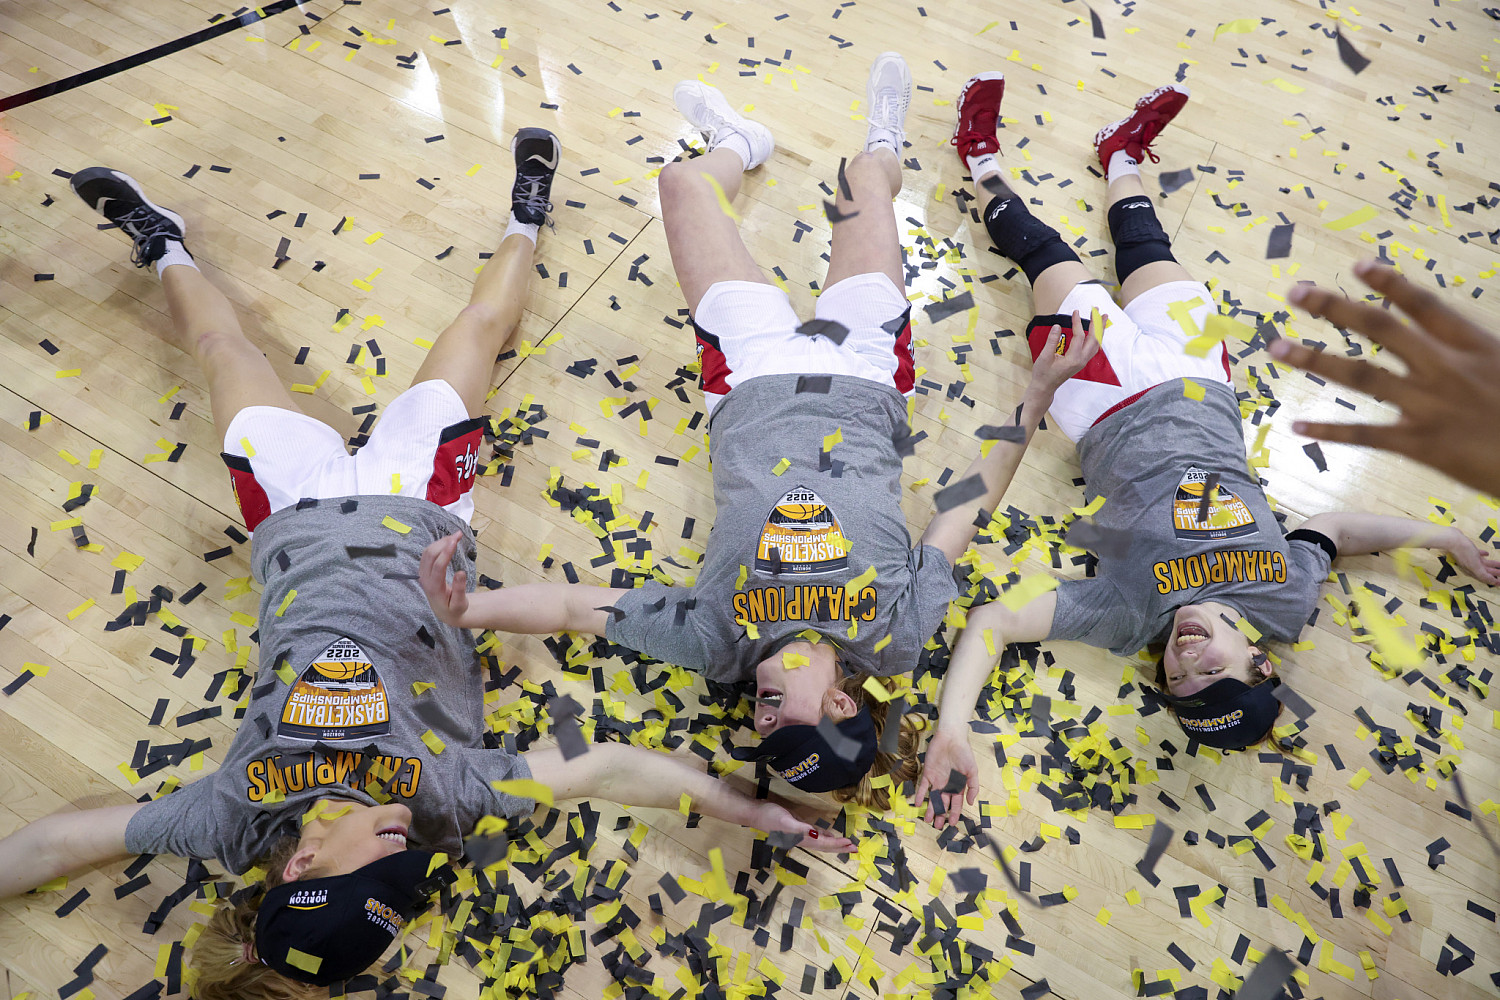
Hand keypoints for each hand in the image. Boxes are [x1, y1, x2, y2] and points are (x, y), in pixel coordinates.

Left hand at [419, 532, 471, 626]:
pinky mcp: (423, 569)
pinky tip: (448, 541)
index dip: (446, 552)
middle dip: (444, 542)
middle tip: (459, 534)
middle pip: (430, 555)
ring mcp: (422, 573)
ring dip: (441, 542)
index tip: (455, 541)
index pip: (438, 566)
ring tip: (456, 536)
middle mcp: (425, 579)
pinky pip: (427, 553)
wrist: (444, 611)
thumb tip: (461, 572)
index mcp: (434, 587)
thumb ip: (460, 589)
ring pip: (428, 552)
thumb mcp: (460, 604)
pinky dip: (437, 545)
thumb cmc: (454, 608)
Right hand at [758, 803, 855, 853]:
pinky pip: (815, 834)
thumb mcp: (785, 821)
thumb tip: (817, 835)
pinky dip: (824, 836)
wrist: (755, 813)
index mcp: (801, 839)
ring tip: (847, 844)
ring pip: (821, 841)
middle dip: (840, 847)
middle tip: (855, 848)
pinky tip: (829, 835)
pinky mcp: (797, 827)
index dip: (837, 844)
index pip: (823, 844)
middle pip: (825, 846)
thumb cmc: (769, 816)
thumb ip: (801, 830)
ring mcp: (800, 834)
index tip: (850, 843)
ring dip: (834, 843)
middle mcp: (802, 839)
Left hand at [913, 726, 977, 829]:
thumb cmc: (964, 753)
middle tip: (938, 826)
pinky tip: (918, 803)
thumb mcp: (973, 771)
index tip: (952, 824)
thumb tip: (970, 803)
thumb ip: (973, 787)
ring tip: (928, 820)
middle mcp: (947, 785)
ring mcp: (937, 780)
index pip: (956, 804)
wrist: (952, 738)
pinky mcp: (928, 773)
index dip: (954, 813)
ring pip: (932, 798)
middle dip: (941, 815)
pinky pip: (923, 786)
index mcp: (958, 786)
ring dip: (930, 809)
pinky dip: (920, 795)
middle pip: (943, 803)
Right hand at [1027, 309, 1100, 394]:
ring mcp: (1083, 362)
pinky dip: (1097, 337)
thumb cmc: (1043, 373)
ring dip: (1100, 330)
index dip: (1077, 323)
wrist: (1045, 387)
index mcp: (1073, 359)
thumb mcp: (1044, 357)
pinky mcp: (1081, 362)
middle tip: (1097, 310)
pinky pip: (1093, 348)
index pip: (1079, 337)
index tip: (1075, 311)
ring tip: (1103, 317)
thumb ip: (1051, 341)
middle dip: (1096, 323)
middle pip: (1094, 339)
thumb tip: (1057, 326)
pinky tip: (1096, 331)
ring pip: (1096, 344)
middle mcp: (1081, 361)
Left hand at [1272, 259, 1499, 496]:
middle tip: (1295, 292)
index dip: (1389, 283)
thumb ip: (1475, 350)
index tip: (1358, 265)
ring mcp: (1430, 406)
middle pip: (1381, 329)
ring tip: (1275, 348)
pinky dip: (1330, 430)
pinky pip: (1365, 435)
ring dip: (1314, 359)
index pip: (1424, 305)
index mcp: (1475, 346)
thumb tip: (1445, 332)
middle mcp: (1446, 369)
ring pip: (1361, 376)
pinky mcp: (1420, 445)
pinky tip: (1297, 425)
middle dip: (1335, 307)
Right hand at [1445, 533, 1499, 585]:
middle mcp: (1471, 566)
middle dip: (1495, 573)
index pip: (1484, 578)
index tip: (1499, 583)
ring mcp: (1470, 558)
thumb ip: (1482, 574)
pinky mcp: (1469, 551)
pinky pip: (1478, 555)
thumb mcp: (1474, 565)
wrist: (1452, 540)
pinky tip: (1486, 554)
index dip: (1493, 581)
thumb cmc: (1462, 551)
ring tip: (1499, 564)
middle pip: (1485, 571)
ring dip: (1492, 564)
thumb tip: (1492, 581)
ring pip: (1483, 564)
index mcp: (1472, 570)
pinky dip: (1483, 555)